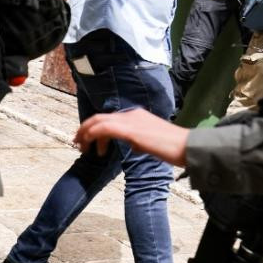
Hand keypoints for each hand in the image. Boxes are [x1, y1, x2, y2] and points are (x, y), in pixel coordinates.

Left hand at [73, 108, 188, 166]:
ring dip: (86, 135)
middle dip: (84, 129)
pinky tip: (94, 148)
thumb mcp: (150, 141)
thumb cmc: (172, 147)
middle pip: (98, 117)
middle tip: (77, 142)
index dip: (93, 127)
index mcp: (136, 115)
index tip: (86, 140)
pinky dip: (94, 136)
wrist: (186, 146)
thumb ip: (138, 140)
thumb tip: (132, 145)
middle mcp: (131, 114)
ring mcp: (130, 120)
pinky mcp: (130, 130)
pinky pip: (104, 129)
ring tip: (83, 148)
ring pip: (98, 122)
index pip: (108, 118)